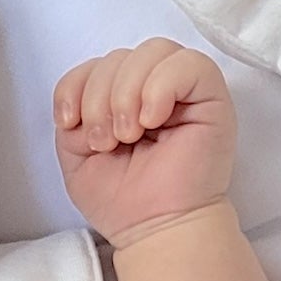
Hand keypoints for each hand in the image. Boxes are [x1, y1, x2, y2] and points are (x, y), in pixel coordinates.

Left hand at [52, 40, 236, 248]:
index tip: (70, 123)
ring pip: (151, 51)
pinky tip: (152, 121)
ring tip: (129, 135)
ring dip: (127, 93)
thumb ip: (72, 117)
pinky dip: (160, 88)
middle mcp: (152, 88)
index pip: (95, 64)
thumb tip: (80, 95)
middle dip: (100, 97)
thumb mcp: (75, 156)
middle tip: (107, 142)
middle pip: (119, 55)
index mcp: (121, 98)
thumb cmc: (123, 201)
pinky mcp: (211, 95)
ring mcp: (183, 90)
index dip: (76, 86)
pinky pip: (188, 63)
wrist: (157, 230)